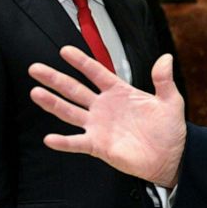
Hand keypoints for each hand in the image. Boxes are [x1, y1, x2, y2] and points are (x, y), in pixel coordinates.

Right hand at [28, 47, 185, 186]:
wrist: (170, 157)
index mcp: (119, 92)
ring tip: (36, 92)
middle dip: (55, 79)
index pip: (96, 72)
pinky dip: (63, 142)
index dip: (81, 62)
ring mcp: (98, 126)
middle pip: (74, 89)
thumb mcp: (171, 100)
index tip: (65, 51)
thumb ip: (164, 80)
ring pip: (70, 112)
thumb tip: (166, 58)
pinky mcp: (98, 146)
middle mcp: (104, 107)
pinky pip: (76, 143)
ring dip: (52, 103)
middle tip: (36, 69)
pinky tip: (50, 138)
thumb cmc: (169, 129)